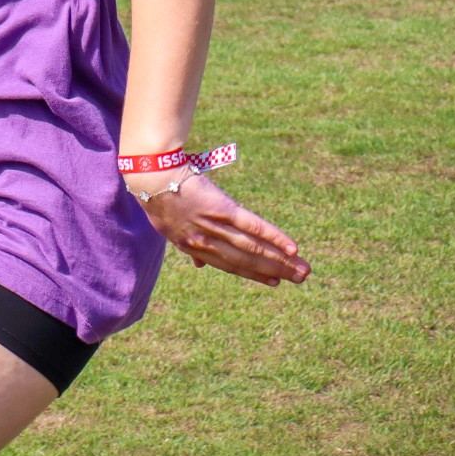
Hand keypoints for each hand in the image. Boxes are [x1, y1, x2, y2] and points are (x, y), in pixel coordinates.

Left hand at [135, 172, 309, 285]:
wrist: (151, 174)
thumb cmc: (160, 194)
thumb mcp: (169, 227)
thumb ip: (189, 246)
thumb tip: (200, 265)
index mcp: (193, 247)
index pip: (229, 265)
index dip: (253, 274)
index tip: (274, 281)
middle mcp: (206, 242)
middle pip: (246, 260)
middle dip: (276, 270)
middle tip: (301, 278)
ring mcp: (215, 226)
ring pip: (253, 248)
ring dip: (281, 260)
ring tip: (302, 268)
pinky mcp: (222, 209)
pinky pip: (252, 226)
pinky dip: (274, 238)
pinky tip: (292, 248)